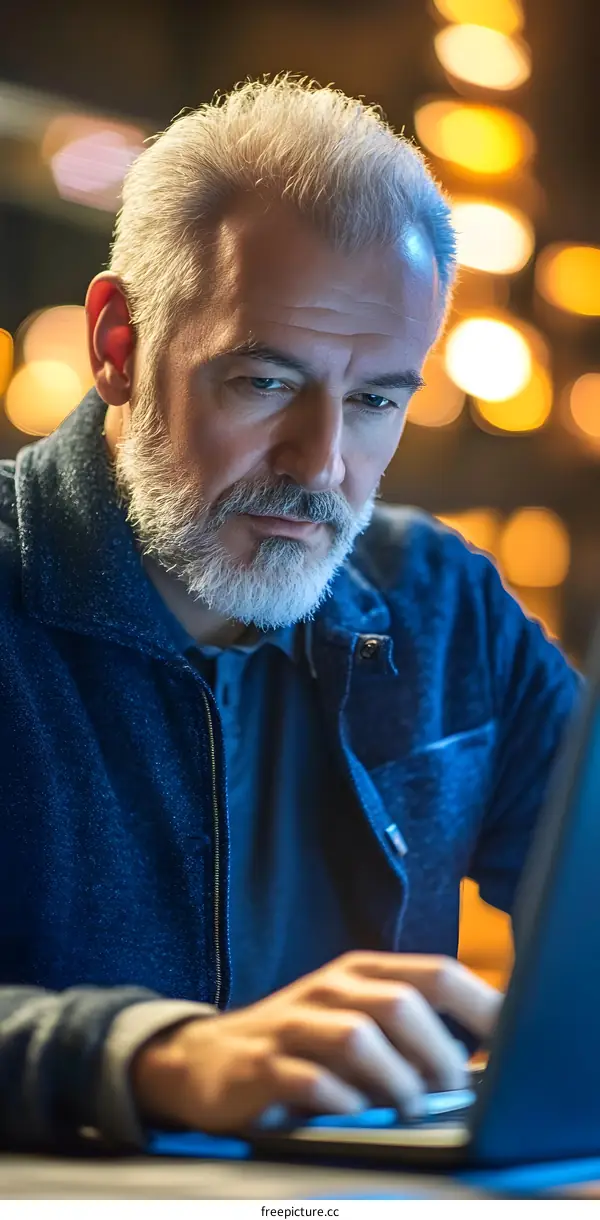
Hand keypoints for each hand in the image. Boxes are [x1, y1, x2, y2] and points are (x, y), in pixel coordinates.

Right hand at [131, 952, 501, 1132]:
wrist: (204, 1059)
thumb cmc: (299, 1045)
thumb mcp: (354, 1019)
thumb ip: (408, 1028)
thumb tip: (481, 1063)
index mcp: (360, 973)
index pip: (435, 972)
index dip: (481, 1006)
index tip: (508, 1041)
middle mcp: (330, 989)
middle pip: (403, 1004)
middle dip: (439, 1053)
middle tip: (449, 1092)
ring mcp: (293, 1024)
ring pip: (359, 1037)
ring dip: (395, 1081)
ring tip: (407, 1110)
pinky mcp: (261, 1065)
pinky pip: (310, 1080)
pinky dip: (342, 1102)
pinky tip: (352, 1116)